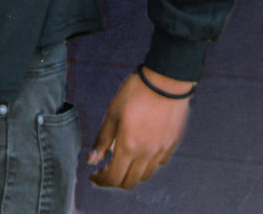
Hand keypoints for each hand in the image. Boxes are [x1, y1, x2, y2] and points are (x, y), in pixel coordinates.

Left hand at [87, 67, 191, 188]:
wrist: (166, 80)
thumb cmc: (136, 92)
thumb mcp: (113, 112)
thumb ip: (103, 139)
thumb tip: (91, 160)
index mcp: (129, 146)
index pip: (113, 177)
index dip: (101, 180)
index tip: (93, 175)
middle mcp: (146, 154)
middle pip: (129, 182)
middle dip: (114, 180)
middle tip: (104, 170)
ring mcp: (161, 150)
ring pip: (145, 175)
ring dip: (130, 174)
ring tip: (121, 161)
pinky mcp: (171, 144)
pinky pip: (158, 163)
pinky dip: (146, 164)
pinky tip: (140, 151)